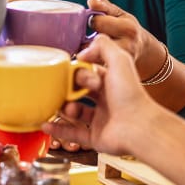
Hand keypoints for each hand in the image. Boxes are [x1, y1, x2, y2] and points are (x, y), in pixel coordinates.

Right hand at [43, 34, 153, 154]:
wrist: (138, 126)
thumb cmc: (130, 94)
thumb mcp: (119, 60)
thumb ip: (103, 46)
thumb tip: (82, 51)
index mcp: (111, 83)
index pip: (88, 74)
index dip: (79, 73)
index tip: (74, 73)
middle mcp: (106, 101)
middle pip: (78, 93)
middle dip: (67, 90)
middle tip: (63, 90)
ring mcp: (100, 120)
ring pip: (74, 113)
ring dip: (64, 108)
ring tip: (65, 107)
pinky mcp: (95, 137)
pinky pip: (73, 133)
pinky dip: (58, 129)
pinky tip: (45, 124)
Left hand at [86, 0, 163, 78]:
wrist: (143, 51)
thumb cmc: (127, 29)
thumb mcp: (120, 14)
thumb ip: (104, 6)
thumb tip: (91, 0)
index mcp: (128, 28)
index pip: (98, 22)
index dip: (90, 20)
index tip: (91, 22)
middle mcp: (127, 46)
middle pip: (95, 41)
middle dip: (86, 38)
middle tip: (86, 37)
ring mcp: (122, 61)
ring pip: (93, 57)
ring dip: (85, 52)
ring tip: (86, 48)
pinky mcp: (116, 72)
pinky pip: (95, 68)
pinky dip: (89, 64)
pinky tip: (88, 60)